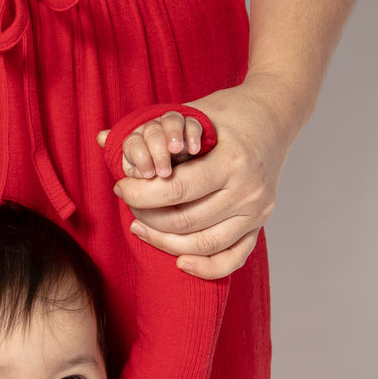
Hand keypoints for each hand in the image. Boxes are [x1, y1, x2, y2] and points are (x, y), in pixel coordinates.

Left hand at [97, 75, 299, 279]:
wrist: (276, 114)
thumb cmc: (229, 112)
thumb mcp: (192, 110)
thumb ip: (150, 127)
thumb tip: (101, 139)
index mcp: (233, 161)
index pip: (175, 190)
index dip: (140, 193)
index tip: (120, 186)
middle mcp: (248, 191)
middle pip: (184, 222)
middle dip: (147, 216)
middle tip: (128, 204)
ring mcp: (257, 212)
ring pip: (202, 244)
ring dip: (164, 242)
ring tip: (141, 227)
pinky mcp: (259, 224)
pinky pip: (232, 259)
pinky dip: (204, 268)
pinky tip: (178, 262)